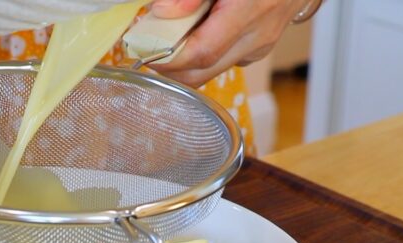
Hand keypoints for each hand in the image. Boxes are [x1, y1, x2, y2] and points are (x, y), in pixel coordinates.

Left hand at [148, 0, 309, 86]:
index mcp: (250, 10)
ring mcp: (258, 48)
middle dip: (169, 68)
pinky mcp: (256, 52)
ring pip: (210, 72)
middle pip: (202, 73)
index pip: (201, 52)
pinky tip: (196, 34)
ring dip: (184, 63)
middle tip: (148, 48)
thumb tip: (162, 11)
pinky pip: (222, 63)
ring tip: (170, 38)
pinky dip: (201, 56)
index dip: (168, 58)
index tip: (144, 50)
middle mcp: (256, 36)